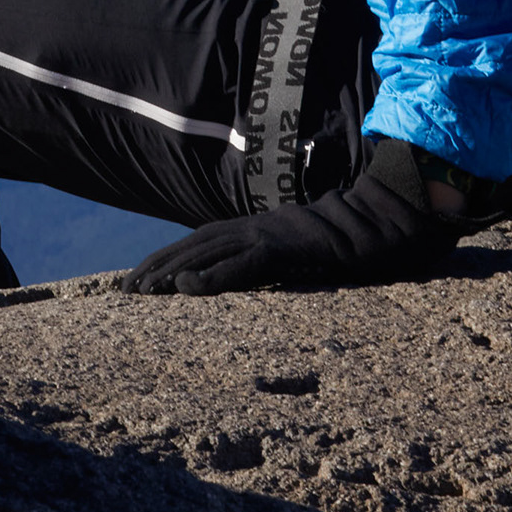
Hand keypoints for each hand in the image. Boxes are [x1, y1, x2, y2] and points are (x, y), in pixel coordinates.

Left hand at [118, 138, 487, 295]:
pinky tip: (187, 290)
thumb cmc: (353, 239)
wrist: (385, 219)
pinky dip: (211, 276)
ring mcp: (270, 236)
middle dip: (158, 266)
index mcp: (260, 230)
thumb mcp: (306, 251)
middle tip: (125, 291)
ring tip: (141, 292)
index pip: (203, 242)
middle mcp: (256, 228)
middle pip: (195, 245)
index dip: (170, 259)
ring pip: (209, 252)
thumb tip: (259, 273)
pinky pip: (242, 264)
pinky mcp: (286, 248)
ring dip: (172, 272)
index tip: (141, 279)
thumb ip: (281, 258)